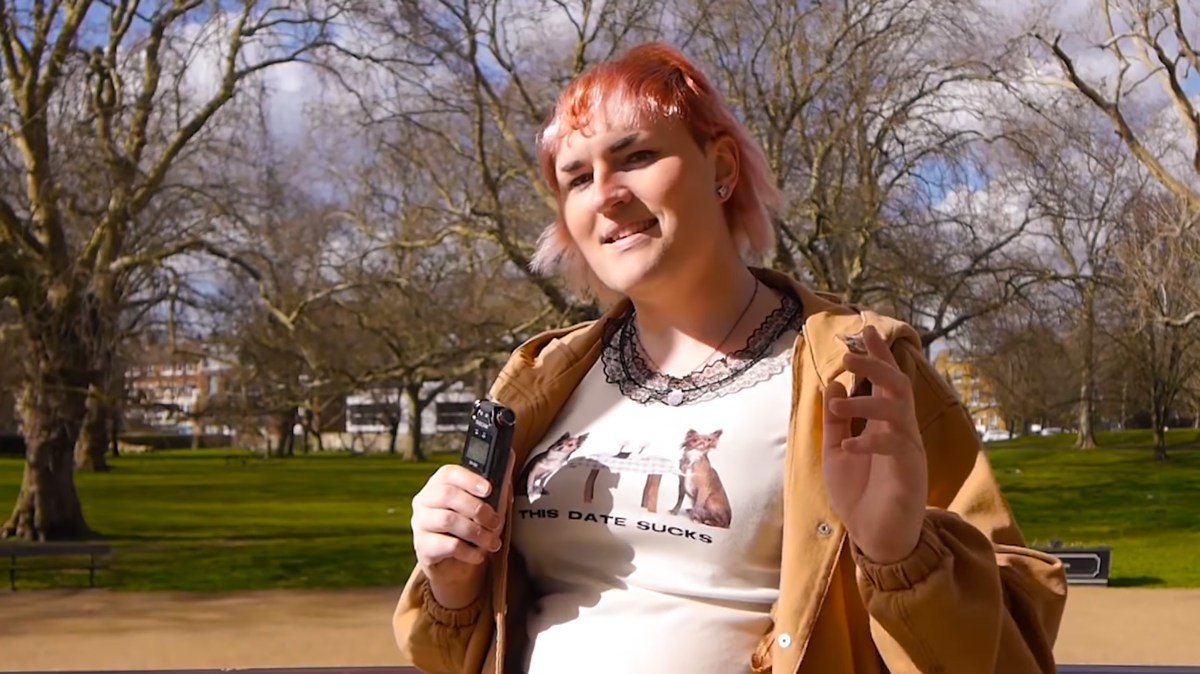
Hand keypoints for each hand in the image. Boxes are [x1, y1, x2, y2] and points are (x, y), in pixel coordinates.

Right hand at [411, 454, 513, 606]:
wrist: (457, 565)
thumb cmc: (472, 527)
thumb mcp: (488, 504)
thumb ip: (497, 481)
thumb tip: (510, 454)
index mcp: (439, 484)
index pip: (448, 473)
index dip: (469, 479)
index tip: (489, 489)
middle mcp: (425, 500)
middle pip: (447, 495)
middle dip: (477, 509)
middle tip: (496, 522)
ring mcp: (420, 523)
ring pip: (447, 520)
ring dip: (476, 532)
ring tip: (491, 541)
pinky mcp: (422, 547)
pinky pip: (447, 545)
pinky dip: (468, 551)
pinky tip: (478, 554)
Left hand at [822, 325, 927, 564]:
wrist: (875, 538)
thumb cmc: (859, 495)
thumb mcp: (836, 452)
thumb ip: (836, 420)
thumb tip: (833, 382)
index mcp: (884, 425)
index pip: (883, 381)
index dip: (876, 354)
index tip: (865, 328)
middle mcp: (900, 431)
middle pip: (896, 386)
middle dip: (875, 365)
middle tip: (848, 355)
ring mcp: (907, 451)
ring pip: (897, 411)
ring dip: (865, 402)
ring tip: (836, 402)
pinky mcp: (909, 474)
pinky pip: (894, 448)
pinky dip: (869, 442)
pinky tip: (847, 446)